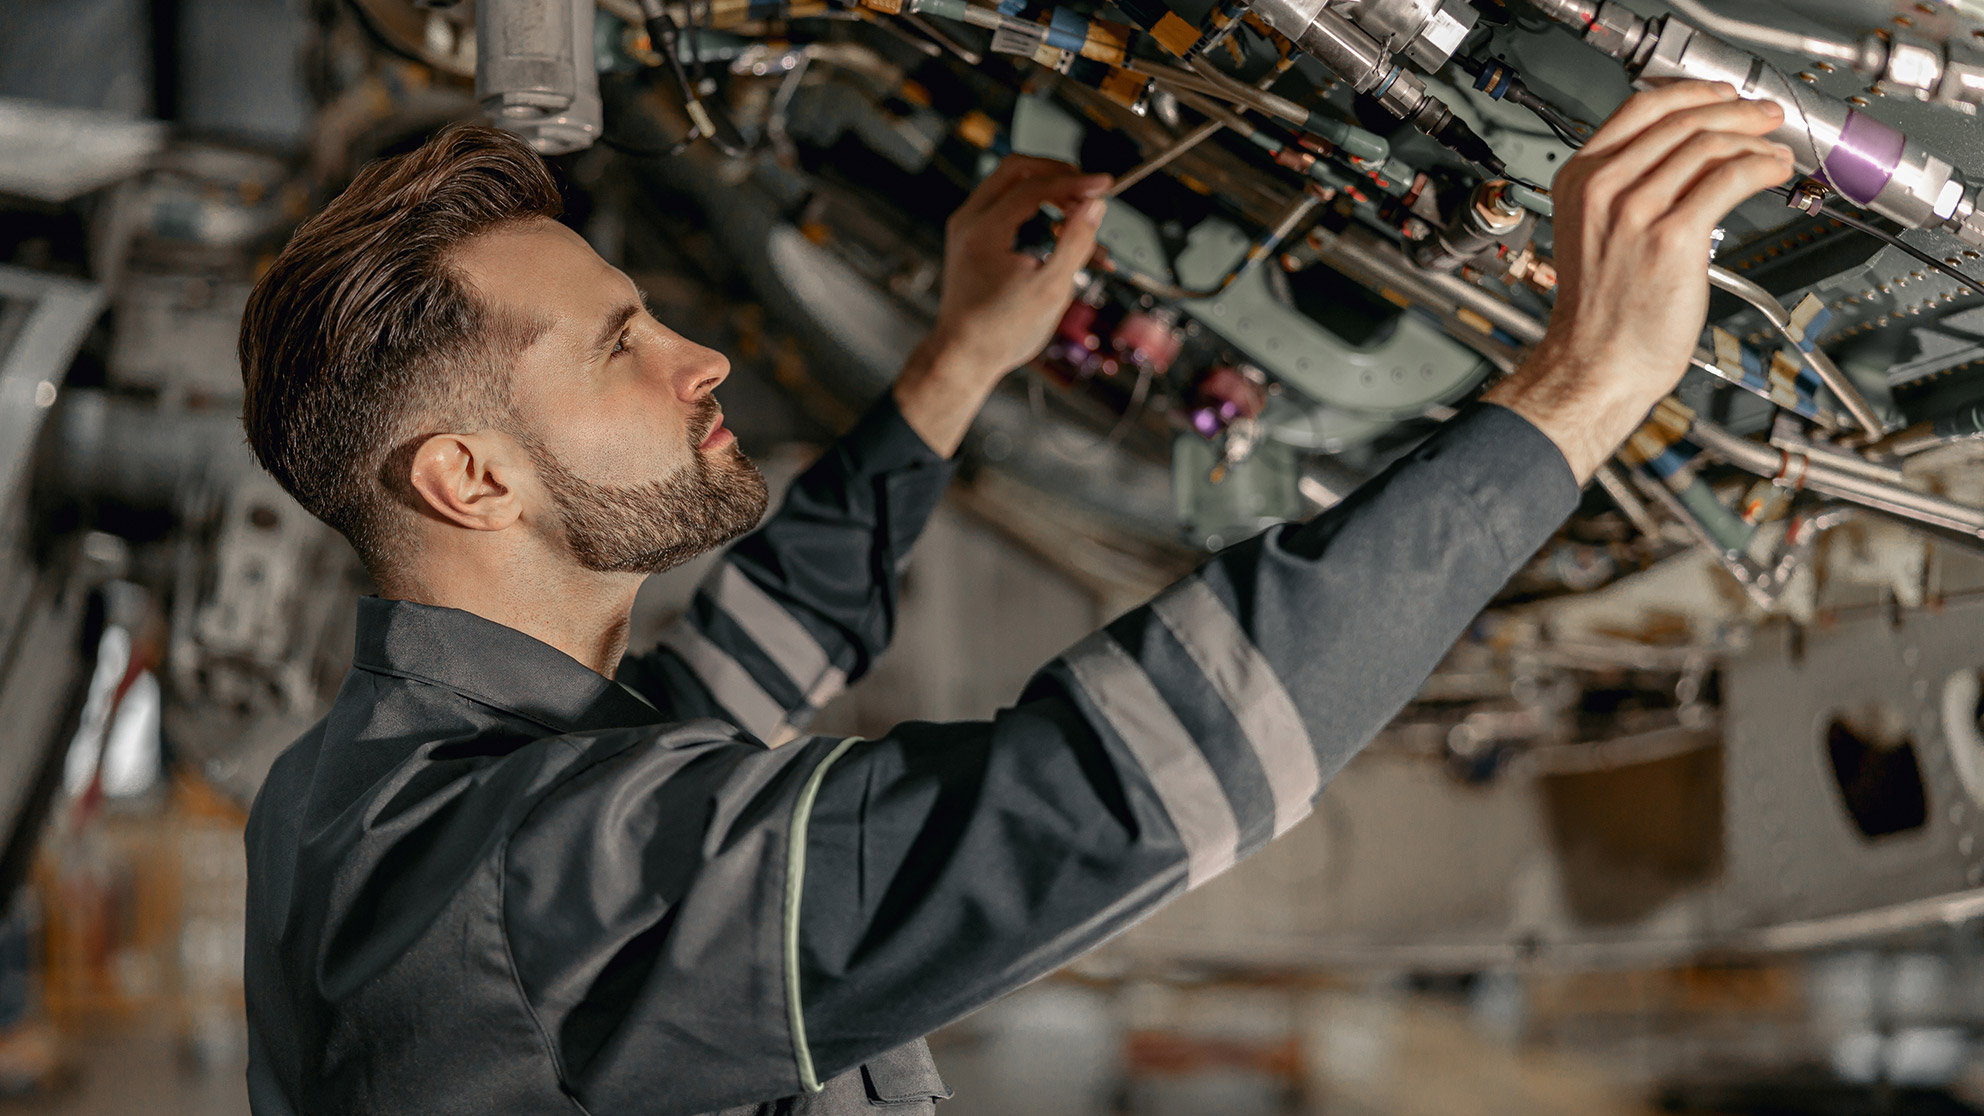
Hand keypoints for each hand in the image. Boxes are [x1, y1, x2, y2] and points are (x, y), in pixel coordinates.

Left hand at [923, 155, 1111, 380]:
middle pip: (1019, 169)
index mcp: (983, 230)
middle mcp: (968, 220)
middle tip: (1090, 192)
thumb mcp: (1050, 289)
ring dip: (1051, 195)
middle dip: (1059, 176)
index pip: (1034, 186)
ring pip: (1013, 185)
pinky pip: (1008, 208)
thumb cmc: (1001, 332)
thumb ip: (1075, 243)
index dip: (1075, 182)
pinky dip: (1037, 213)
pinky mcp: (973, 237)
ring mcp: (967, 226)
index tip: (1106, 185)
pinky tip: (1065, 239)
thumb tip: (1095, 205)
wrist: (963, 356)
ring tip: (1083, 224)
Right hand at [1483, 81, 1794, 481]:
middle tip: (1763, 116)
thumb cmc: (1599, 313)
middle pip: (1680, 121)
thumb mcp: (1593, 233)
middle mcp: (1604, 189)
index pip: (1640, 109)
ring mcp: (1635, 211)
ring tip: (1775, 149)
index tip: (1721, 96)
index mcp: (1579, 181)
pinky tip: (1773, 172)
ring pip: (1708, 145)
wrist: (1595, 364)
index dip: (1690, 93)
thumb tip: (1683, 158)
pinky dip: (1760, 167)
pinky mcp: (1672, 237)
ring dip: (1754, 139)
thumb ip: (1624, 190)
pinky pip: (1729, 179)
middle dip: (1734, 110)